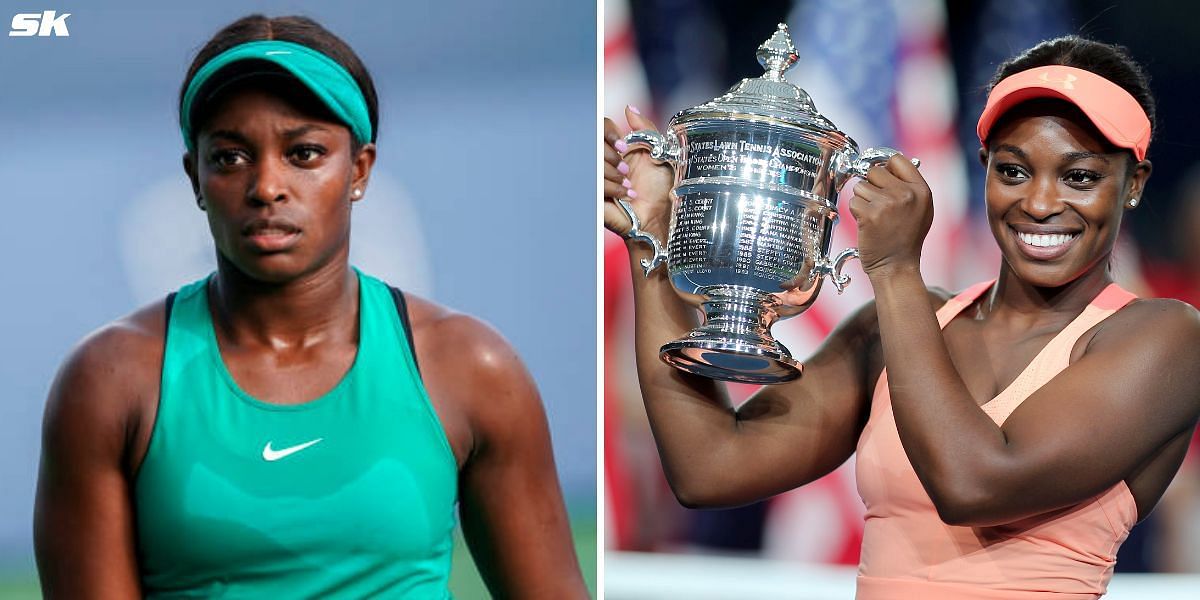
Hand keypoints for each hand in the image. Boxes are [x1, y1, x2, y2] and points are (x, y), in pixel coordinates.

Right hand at [603, 105, 673, 240]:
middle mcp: (602, 160)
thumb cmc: (661, 187)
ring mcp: (595, 178)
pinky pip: (593, 182)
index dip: (607, 132)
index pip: (599, 126)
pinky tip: (626, 196)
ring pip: (592, 163)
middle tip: (627, 171)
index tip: (622, 145)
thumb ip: (644, 128)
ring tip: (630, 186)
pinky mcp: (593, 195)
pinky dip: (612, 188)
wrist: (661, 216)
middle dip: (611, 156)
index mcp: (616, 147)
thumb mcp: (659, 151)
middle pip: (592, 143)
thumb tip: (629, 108)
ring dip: (614, 175)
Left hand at [847, 153, 932, 276]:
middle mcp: (906, 194)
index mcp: (921, 190)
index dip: (885, 168)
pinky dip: (856, 212)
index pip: (896, 160)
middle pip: (874, 171)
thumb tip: (887, 164)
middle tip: (878, 204)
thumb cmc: (906, 238)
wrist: (897, 266)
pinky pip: (853, 201)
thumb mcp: (921, 209)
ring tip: (875, 217)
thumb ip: (909, 186)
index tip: (881, 180)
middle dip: (871, 186)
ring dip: (862, 200)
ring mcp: (888, 204)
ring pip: (860, 186)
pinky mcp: (870, 215)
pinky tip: (868, 225)